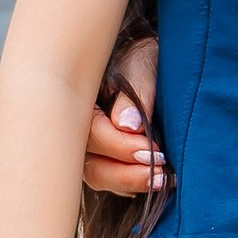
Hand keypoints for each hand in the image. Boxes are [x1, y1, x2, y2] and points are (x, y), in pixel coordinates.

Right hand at [83, 34, 163, 199]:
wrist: (141, 54)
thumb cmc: (139, 55)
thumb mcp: (140, 65)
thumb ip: (134, 94)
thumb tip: (128, 125)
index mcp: (76, 100)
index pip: (92, 135)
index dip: (121, 147)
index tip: (153, 150)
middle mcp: (74, 127)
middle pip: (90, 165)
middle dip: (125, 174)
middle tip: (160, 175)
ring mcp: (85, 145)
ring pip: (98, 176)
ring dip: (129, 182)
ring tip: (163, 180)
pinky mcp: (101, 156)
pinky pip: (108, 178)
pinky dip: (129, 183)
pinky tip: (152, 180)